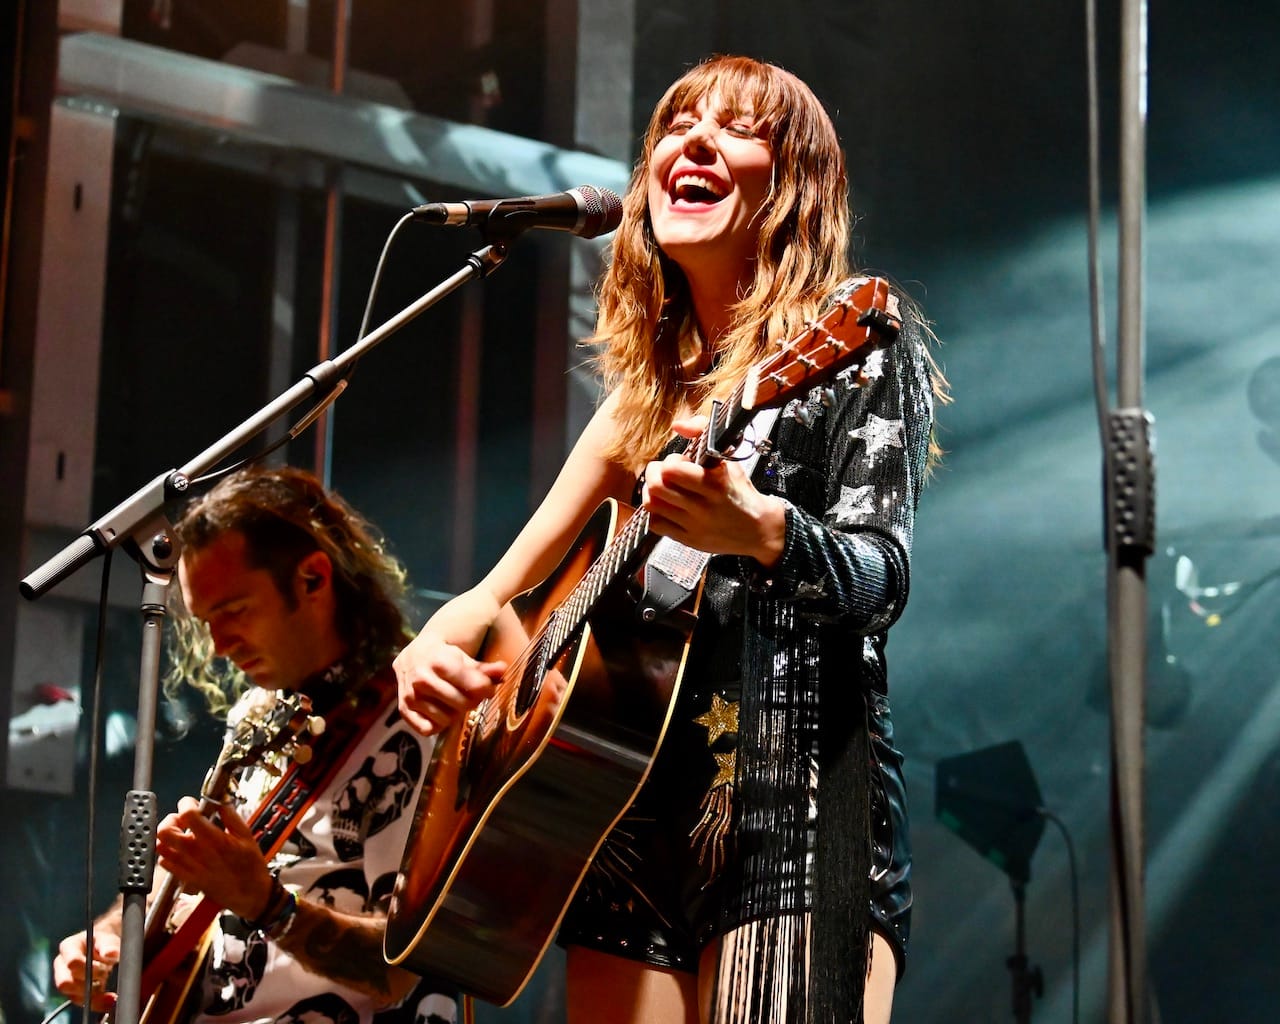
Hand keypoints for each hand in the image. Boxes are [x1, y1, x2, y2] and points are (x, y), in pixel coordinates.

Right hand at [53, 927, 118, 1012]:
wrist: (106, 948)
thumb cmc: (104, 942)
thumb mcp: (108, 939)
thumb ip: (109, 945)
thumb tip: (111, 953)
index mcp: (69, 947)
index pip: (72, 961)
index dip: (89, 968)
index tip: (104, 968)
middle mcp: (62, 964)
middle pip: (66, 983)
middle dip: (87, 983)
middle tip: (105, 976)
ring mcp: (66, 980)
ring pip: (73, 996)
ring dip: (93, 995)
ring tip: (107, 986)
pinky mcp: (73, 992)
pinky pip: (81, 1003)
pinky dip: (97, 1002)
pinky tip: (109, 997)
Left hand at [155, 798, 275, 921]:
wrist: (249, 895)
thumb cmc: (251, 865)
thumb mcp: (248, 836)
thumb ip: (232, 817)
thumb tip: (220, 801)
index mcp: (215, 839)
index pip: (188, 816)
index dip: (187, 804)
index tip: (192, 803)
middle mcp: (197, 853)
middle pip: (166, 831)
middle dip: (172, 819)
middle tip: (183, 819)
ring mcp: (189, 866)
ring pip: (161, 846)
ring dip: (168, 835)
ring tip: (180, 832)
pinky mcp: (185, 877)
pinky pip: (164, 862)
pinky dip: (167, 852)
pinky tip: (180, 849)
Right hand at [394, 633, 505, 736]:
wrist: (413, 655)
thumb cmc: (444, 657)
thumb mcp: (464, 658)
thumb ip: (484, 668)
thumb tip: (503, 670)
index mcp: (440, 662)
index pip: (474, 686)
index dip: (486, 689)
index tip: (487, 688)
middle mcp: (422, 679)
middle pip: (463, 704)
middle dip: (472, 701)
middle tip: (471, 696)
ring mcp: (411, 696)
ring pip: (446, 719)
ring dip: (455, 713)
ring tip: (454, 702)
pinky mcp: (404, 710)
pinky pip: (427, 729)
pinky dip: (437, 725)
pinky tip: (440, 712)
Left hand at [642, 417, 786, 566]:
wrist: (758, 529)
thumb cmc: (740, 491)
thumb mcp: (729, 459)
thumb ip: (704, 433)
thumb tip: (678, 426)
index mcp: (714, 483)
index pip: (672, 469)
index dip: (670, 461)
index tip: (679, 462)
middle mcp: (703, 506)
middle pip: (657, 486)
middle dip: (654, 473)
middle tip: (662, 472)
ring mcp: (694, 525)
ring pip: (652, 504)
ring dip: (651, 492)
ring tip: (662, 488)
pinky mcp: (688, 540)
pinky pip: (656, 524)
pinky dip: (656, 512)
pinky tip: (666, 507)